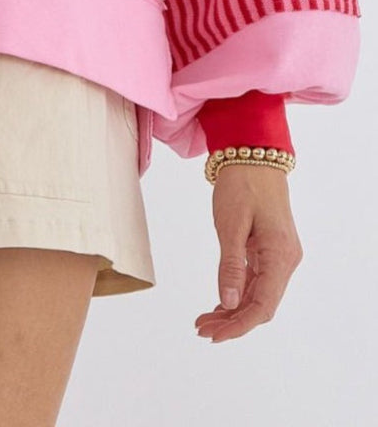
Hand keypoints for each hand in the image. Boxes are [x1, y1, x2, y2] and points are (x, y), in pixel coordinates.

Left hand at [194, 163, 301, 341]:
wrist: (252, 154)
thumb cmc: (242, 184)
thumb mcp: (231, 225)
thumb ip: (231, 266)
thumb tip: (230, 304)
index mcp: (281, 256)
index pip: (263, 306)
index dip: (239, 326)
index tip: (214, 335)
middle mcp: (285, 259)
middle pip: (261, 304)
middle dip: (233, 321)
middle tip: (202, 328)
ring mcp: (279, 254)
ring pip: (258, 294)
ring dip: (234, 309)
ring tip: (205, 319)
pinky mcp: (269, 247)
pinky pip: (257, 279)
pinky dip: (238, 292)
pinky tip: (221, 302)